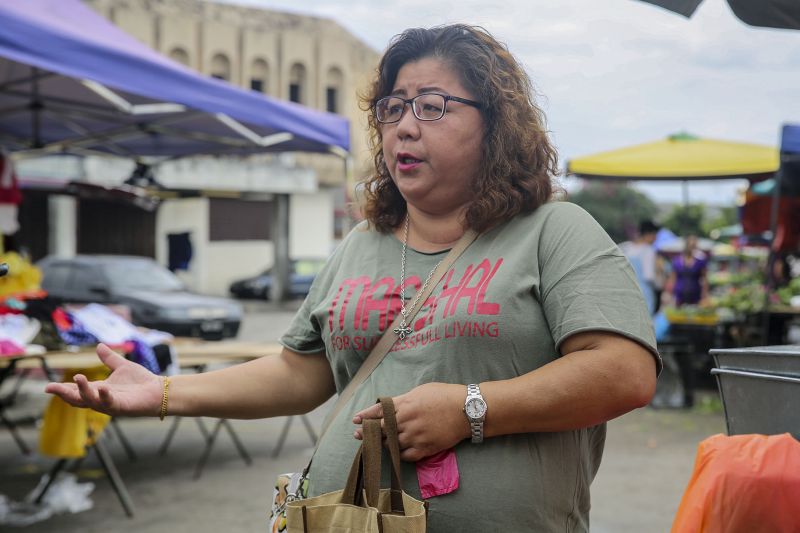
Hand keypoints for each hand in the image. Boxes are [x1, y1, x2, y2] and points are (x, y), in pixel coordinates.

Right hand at [44, 343, 162, 416]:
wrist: (159, 390)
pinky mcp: (122, 407)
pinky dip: (105, 396)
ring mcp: (111, 405)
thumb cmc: (141, 381)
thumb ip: (109, 358)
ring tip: (78, 378)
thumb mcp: (122, 366)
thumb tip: (98, 345)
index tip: (48, 387)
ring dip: (83, 391)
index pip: (76, 391)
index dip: (63, 389)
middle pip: (78, 400)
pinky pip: (111, 403)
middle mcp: (101, 399)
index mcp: (99, 390)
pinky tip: (102, 387)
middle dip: (64, 394)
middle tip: (50, 388)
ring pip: (91, 402)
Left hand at [352, 383, 468, 461]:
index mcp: (405, 403)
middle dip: (368, 432)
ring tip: (379, 443)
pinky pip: (405, 456)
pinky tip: (398, 451)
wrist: (466, 409)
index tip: (355, 420)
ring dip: (384, 443)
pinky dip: (399, 454)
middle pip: (382, 429)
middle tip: (358, 436)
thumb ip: (403, 400)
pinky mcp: (425, 448)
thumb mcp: (420, 391)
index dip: (365, 415)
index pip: (379, 410)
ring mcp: (415, 435)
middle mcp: (407, 420)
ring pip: (392, 444)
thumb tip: (389, 407)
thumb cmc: (444, 395)